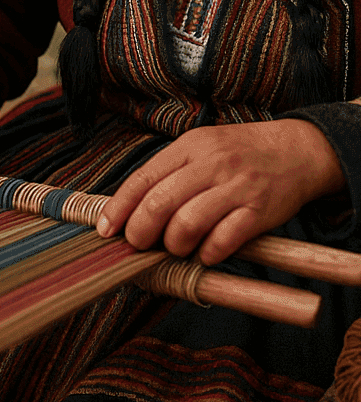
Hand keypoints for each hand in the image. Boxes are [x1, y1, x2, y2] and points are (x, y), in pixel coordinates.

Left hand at [98, 119, 345, 263]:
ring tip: (175, 248)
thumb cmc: (237, 153)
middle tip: (138, 245)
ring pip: (189, 222)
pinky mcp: (260, 211)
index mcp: (188, 147)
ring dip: (174, 244)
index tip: (106, 229)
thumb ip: (170, 173)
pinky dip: (208, 253)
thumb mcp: (199, 148)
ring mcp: (236, 187)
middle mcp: (210, 164)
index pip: (143, 179)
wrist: (296, 150)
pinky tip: (204, 254)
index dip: (119, 207)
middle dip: (141, 231)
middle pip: (160, 202)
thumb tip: (132, 208)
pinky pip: (224, 238)